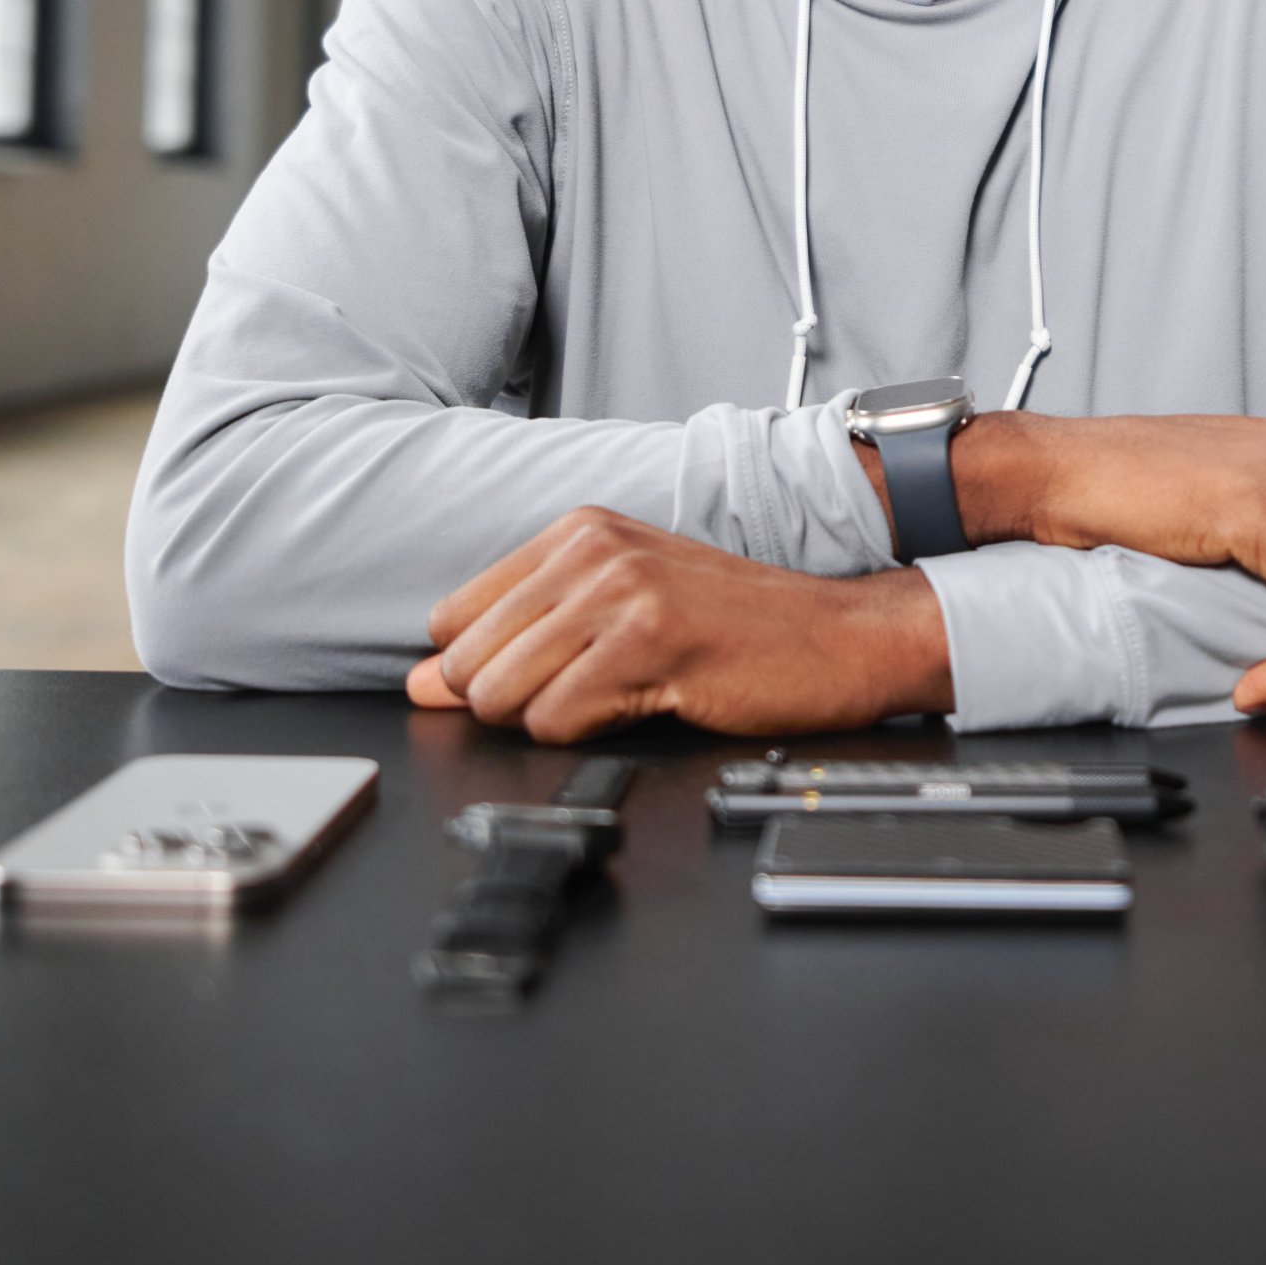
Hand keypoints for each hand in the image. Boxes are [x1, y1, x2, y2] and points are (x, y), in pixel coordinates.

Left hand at [407, 508, 955, 741]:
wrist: (839, 637)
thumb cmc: (738, 626)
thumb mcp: (624, 605)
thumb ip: (523, 634)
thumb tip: (427, 681)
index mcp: (578, 532)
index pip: (452, 615)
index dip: (480, 667)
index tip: (532, 678)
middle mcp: (592, 550)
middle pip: (468, 661)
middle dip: (509, 701)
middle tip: (584, 696)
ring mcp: (620, 592)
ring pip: (502, 693)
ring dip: (549, 719)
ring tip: (616, 699)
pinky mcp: (650, 642)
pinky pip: (557, 718)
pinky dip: (586, 732)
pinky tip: (641, 706)